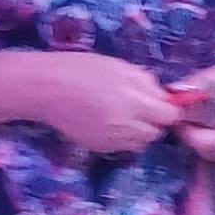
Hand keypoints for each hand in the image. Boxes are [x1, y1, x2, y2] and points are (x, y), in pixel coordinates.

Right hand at [30, 53, 185, 157]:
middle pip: (156, 133)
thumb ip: (145, 82)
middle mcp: (126, 125)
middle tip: (140, 107)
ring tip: (122, 115)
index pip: (169, 115)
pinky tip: (107, 122)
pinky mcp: (98, 148)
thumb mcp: (119, 66)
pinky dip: (121, 137)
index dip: (168, 109)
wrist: (45, 88)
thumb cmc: (81, 69)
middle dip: (153, 121)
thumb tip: (164, 96)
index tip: (161, 103)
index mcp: (134, 100)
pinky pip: (121, 147)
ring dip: (138, 131)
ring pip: (140, 143)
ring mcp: (112, 140)